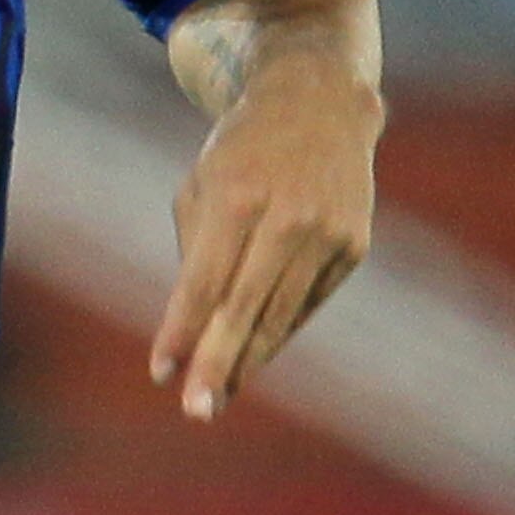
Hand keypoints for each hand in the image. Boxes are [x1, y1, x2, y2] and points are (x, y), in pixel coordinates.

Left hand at [148, 56, 378, 422]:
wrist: (320, 103)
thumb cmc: (243, 150)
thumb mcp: (203, 184)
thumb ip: (196, 252)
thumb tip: (194, 331)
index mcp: (240, 196)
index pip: (205, 281)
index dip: (181, 330)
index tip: (160, 373)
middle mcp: (290, 215)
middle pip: (246, 307)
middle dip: (218, 363)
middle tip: (196, 411)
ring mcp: (329, 232)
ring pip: (282, 314)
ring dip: (248, 360)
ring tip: (219, 395)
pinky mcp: (353, 245)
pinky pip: (307, 301)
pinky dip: (279, 329)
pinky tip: (253, 354)